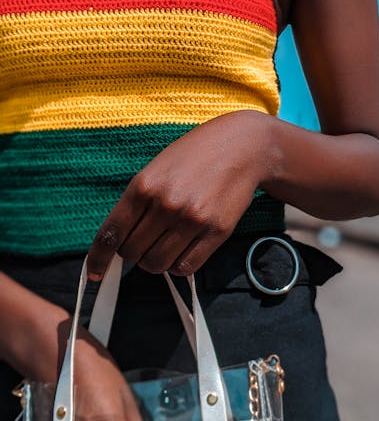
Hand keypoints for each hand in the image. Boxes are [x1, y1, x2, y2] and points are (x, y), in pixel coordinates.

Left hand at [87, 110, 273, 279]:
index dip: (98, 258)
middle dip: (133, 253)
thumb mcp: (157, 168)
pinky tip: (183, 248)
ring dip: (155, 261)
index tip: (93, 274)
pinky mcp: (216, 232)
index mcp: (143, 185)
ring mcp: (192, 220)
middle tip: (144, 242)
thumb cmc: (195, 155)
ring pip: (157, 264)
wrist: (243, 147)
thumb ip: (137, 201)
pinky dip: (178, 265)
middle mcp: (165, 204)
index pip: (111, 233)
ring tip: (165, 244)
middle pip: (132, 253)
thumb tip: (120, 240)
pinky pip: (185, 267)